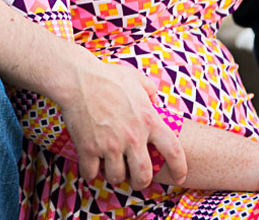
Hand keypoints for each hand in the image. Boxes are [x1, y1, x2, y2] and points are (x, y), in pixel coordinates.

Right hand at [57, 51, 186, 189]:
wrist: (78, 78)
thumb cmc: (107, 76)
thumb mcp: (136, 79)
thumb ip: (150, 91)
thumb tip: (155, 101)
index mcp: (148, 120)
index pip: (174, 151)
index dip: (179, 168)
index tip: (179, 177)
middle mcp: (132, 136)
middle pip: (143, 176)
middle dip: (141, 182)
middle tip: (136, 179)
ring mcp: (110, 145)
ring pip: (117, 177)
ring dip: (114, 174)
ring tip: (109, 164)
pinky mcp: (89, 149)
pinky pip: (91, 174)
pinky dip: (91, 171)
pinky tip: (91, 161)